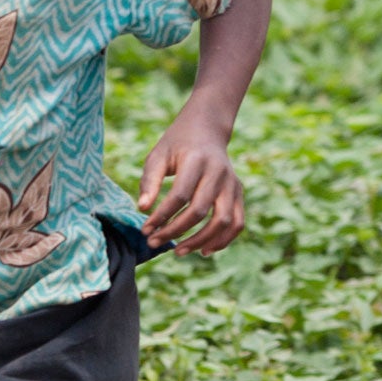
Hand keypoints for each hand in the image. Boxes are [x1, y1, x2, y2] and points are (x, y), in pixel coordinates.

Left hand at [136, 115, 246, 256]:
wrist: (206, 129)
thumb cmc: (177, 144)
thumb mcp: (158, 155)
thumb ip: (150, 181)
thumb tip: (143, 209)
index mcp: (197, 160)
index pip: (180, 195)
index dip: (161, 216)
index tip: (145, 229)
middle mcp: (219, 172)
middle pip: (199, 210)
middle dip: (175, 231)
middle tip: (154, 243)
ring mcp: (232, 183)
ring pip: (223, 221)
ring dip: (200, 241)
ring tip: (179, 251)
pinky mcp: (238, 192)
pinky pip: (237, 222)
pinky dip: (223, 240)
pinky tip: (204, 251)